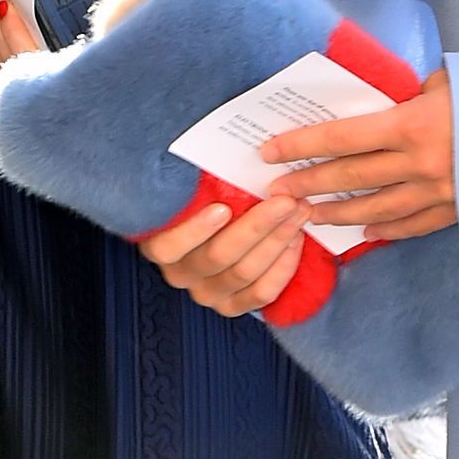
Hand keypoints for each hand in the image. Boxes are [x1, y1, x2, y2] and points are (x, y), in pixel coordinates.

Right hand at [141, 189, 309, 315]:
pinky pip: (262, 292)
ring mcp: (208, 294)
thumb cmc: (206, 198)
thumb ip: (202, 180)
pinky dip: (283, 267)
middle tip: (285, 199)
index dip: (195, 230)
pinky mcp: (233, 306)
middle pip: (218, 256)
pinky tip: (296, 240)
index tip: (222, 208)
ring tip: (298, 212)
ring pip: (244, 272)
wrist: (219, 231)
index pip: (168, 247)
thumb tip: (221, 152)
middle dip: (257, 226)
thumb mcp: (197, 187)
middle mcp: (181, 274)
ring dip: (277, 240)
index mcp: (160, 245)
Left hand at [260, 66, 455, 240]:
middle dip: (308, 184)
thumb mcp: (448, 82)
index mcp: (410, 125)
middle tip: (277, 191)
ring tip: (312, 217)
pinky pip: (413, 225)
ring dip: (339, 215)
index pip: (341, 138)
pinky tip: (367, 232)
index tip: (271, 151)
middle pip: (350, 177)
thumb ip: (411, 95)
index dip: (301, 145)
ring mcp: (436, 192)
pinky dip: (388, 229)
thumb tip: (389, 102)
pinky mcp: (455, 209)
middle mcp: (416, 163)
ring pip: (376, 208)